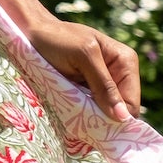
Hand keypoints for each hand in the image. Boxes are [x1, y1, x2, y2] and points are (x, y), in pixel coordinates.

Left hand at [0, 0, 141, 141]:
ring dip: (92, 121)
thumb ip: (104, 85)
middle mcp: (119, 74)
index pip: (132, 102)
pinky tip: (72, 117)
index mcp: (125, 61)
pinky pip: (92, 111)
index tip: (99, 131)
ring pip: (106, 114)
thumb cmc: (57, 39)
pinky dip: (83, 117)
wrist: (31, 32)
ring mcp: (102, 84)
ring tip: (76, 122)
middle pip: (121, 111)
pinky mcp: (87, 91)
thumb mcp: (83, 57)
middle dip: (105, 121)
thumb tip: (123, 116)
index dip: (119, 119)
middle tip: (84, 127)